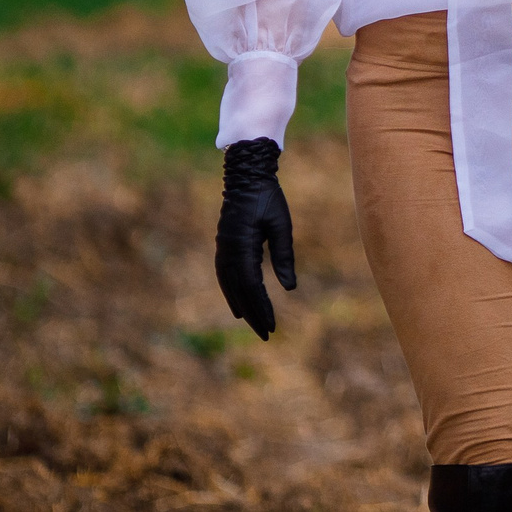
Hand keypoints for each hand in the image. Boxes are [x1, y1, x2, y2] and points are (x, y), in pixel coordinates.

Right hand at [215, 138, 295, 340]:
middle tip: (267, 334)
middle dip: (253, 314)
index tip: (272, 327)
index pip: (252, 287)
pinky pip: (226, 276)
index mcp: (242, 248)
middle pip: (239, 292)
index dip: (262, 309)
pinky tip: (238, 302)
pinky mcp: (223, 247)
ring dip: (241, 306)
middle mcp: (228, 253)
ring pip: (229, 286)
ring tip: (252, 323)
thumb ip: (284, 256)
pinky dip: (231, 292)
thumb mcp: (281, 225)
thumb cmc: (268, 198)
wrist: (245, 177)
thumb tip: (289, 287)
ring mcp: (222, 250)